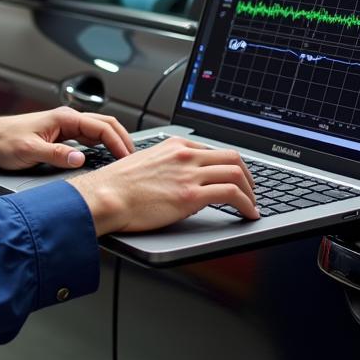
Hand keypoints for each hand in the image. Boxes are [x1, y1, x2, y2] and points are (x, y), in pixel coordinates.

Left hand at [0, 106, 133, 172]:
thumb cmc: (4, 142)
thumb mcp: (29, 151)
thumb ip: (55, 155)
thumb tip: (80, 159)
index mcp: (63, 118)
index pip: (102, 127)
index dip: (118, 142)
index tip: (127, 159)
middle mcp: (67, 119)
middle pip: (106, 124)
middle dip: (123, 139)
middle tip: (134, 159)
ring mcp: (65, 127)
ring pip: (99, 131)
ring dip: (114, 142)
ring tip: (125, 160)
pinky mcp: (61, 136)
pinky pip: (89, 138)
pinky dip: (103, 146)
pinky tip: (106, 159)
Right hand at [69, 137, 258, 235]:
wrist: (106, 196)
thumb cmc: (117, 185)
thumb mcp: (145, 164)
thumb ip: (167, 167)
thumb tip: (180, 181)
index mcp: (174, 146)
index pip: (214, 151)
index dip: (230, 166)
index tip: (235, 178)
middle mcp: (185, 155)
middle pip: (232, 158)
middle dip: (248, 176)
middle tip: (251, 191)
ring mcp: (189, 173)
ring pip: (236, 173)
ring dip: (251, 192)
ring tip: (252, 206)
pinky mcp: (191, 195)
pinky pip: (232, 194)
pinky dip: (247, 204)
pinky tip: (249, 214)